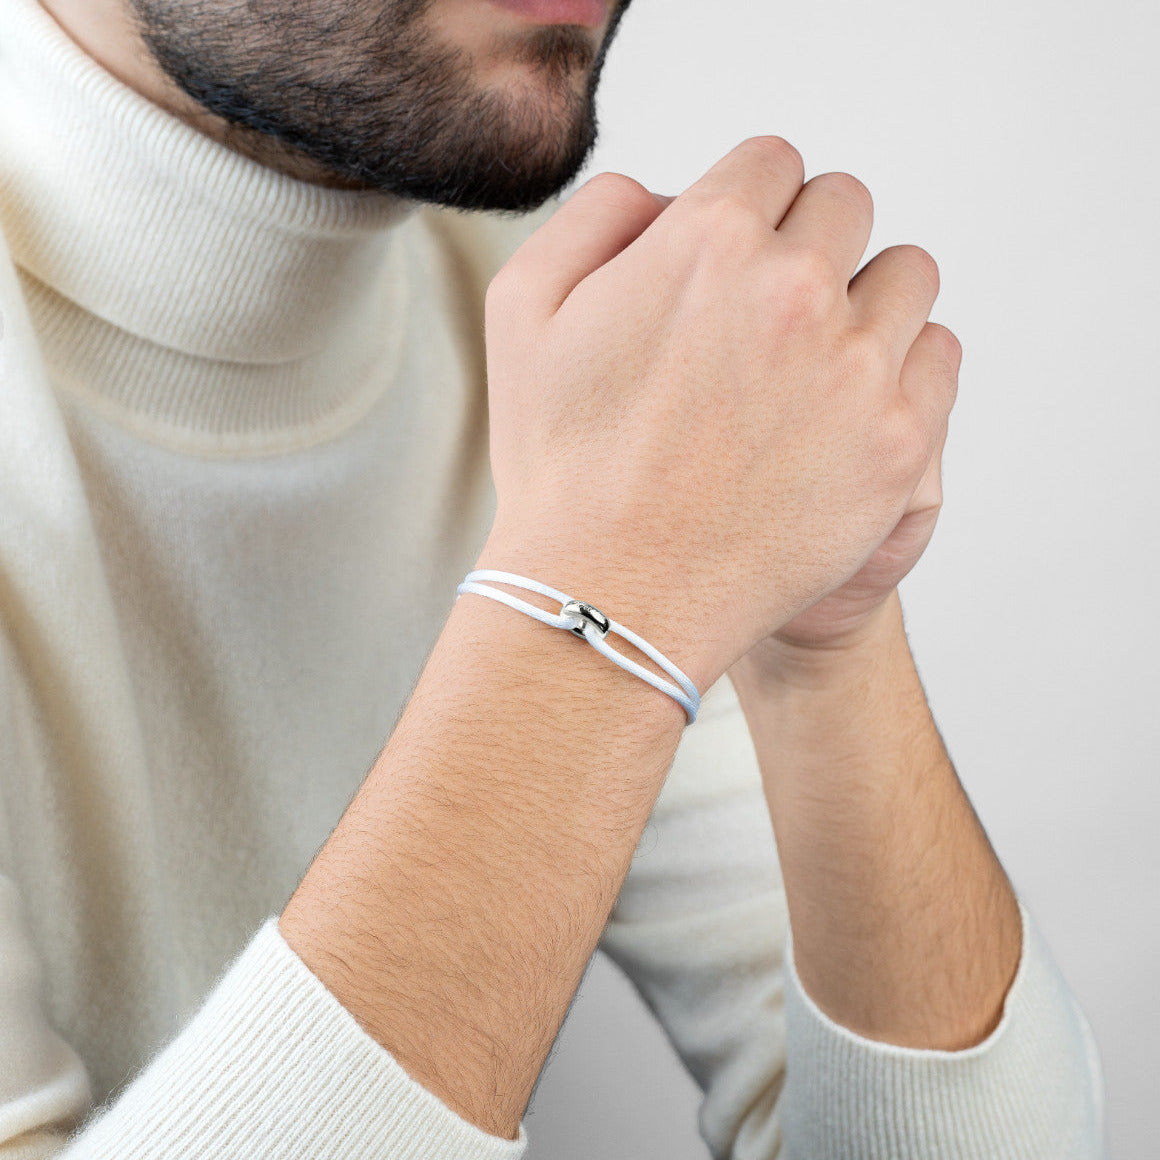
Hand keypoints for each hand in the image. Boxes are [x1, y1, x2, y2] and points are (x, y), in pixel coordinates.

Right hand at [479, 137, 958, 691]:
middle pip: (845, 206)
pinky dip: (901, 367)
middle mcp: (795, 290)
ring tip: (812, 360)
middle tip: (767, 312)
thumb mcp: (520, 311)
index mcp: (709, 240)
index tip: (735, 255)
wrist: (611, 596)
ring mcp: (856, 368)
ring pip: (906, 276)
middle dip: (805, 244)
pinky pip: (938, 355)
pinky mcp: (896, 442)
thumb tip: (668, 193)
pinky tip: (845, 406)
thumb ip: (596, 214)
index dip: (746, 206)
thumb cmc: (561, 465)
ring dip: (864, 299)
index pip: (773, 163)